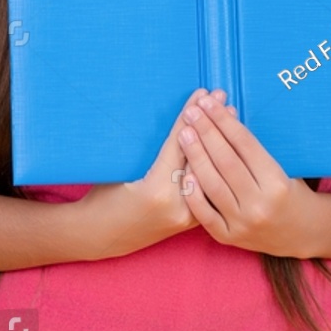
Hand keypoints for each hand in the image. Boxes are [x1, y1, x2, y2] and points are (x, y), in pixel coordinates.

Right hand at [77, 88, 216, 260]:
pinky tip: (227, 145)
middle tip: (221, 97)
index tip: (201, 94)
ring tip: (231, 115)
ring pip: (210, 173)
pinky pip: (208, 188)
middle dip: (212, 124)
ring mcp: (186, 217)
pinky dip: (217, 164)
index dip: (190, 116)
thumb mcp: (121, 168)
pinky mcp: (189, 222)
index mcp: (156, 190)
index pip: (179, 144)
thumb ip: (149, 149)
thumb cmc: (103, 197)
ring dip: (221, 142)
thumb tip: (176, 119)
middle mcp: (176, 206)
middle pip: (200, 157)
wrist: (99, 237)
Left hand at [177, 92, 322, 258]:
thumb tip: (223, 118)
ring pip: (212, 185)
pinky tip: (183, 171)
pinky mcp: (229, 237)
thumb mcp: (283, 169)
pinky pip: (204, 214)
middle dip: (206, 133)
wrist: (301, 233)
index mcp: (277, 182)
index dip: (224, 121)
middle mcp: (259, 204)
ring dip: (195, 156)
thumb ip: (253, 151)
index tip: (208, 103)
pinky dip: (193, 193)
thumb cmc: (290, 192)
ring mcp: (243, 223)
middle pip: (226, 161)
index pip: (244, 144)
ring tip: (184, 133)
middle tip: (192, 112)